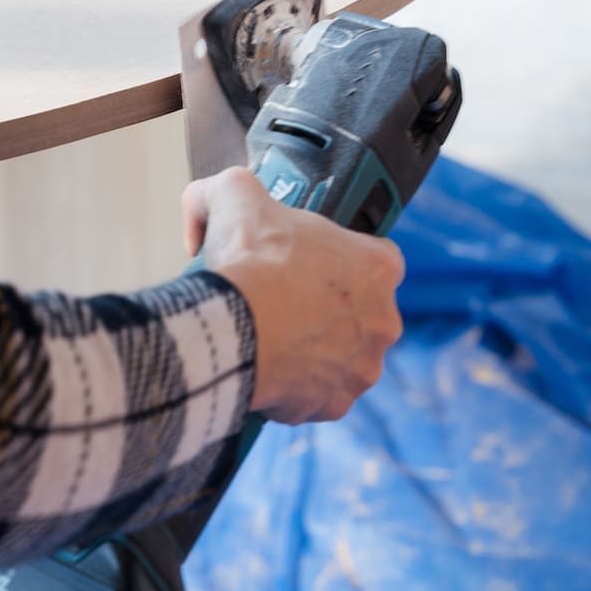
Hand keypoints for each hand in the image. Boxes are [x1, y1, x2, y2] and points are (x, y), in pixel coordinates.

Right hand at [182, 167, 404, 423]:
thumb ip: (232, 186)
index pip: (376, 257)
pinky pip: (320, 392)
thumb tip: (206, 204)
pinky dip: (298, 384)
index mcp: (379, 266)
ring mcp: (363, 367)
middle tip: (285, 297)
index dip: (341, 257)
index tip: (309, 261)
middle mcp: (384, 320)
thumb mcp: (236, 193)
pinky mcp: (337, 404)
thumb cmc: (250, 260)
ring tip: (273, 334)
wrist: (234, 327)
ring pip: (341, 355)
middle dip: (327, 307)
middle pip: (360, 311)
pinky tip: (270, 365)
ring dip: (314, 347)